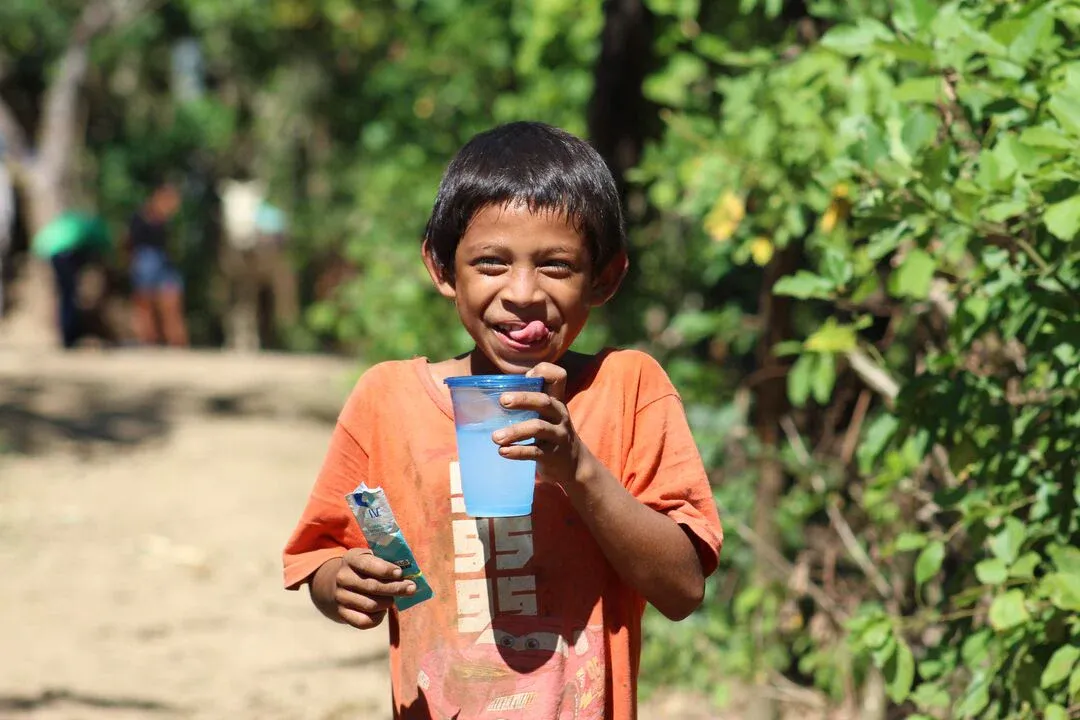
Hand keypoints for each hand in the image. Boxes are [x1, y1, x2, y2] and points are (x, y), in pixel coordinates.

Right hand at [321, 548, 416, 629]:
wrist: (340, 584)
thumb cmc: (366, 569)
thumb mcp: (373, 558)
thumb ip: (388, 562)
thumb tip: (411, 572)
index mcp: (351, 559)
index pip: (367, 564)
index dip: (385, 569)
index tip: (400, 573)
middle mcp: (343, 577)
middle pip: (372, 586)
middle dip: (395, 588)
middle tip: (411, 588)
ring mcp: (340, 597)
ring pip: (370, 605)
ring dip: (387, 603)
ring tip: (393, 599)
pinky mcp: (342, 613)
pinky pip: (364, 621)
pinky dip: (377, 618)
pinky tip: (382, 611)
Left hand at [493, 362, 588, 485]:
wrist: (573, 464)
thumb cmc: (551, 433)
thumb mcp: (548, 414)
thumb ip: (530, 401)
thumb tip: (492, 391)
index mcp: (556, 400)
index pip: (559, 376)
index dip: (544, 371)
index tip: (526, 376)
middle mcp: (559, 415)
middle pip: (544, 401)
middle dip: (523, 399)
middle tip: (502, 401)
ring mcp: (557, 435)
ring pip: (538, 428)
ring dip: (515, 431)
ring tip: (495, 437)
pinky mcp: (552, 455)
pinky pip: (534, 452)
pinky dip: (517, 451)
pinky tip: (503, 451)